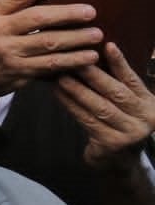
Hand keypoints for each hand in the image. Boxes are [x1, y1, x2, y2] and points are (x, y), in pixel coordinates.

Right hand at [0, 0, 100, 97]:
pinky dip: (72, 60)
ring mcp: (8, 53)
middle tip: (90, 11)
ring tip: (96, 34)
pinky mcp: (18, 72)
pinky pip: (51, 65)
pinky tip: (89, 57)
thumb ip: (12, 10)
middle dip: (68, 13)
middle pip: (38, 18)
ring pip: (48, 42)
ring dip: (76, 38)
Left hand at [55, 43, 154, 173]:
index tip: (108, 45)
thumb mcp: (127, 103)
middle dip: (93, 75)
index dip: (120, 63)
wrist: (120, 158)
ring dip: (77, 90)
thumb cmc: (119, 121)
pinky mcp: (111, 143)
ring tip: (61, 76)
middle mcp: (145, 118)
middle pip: (116, 92)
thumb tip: (92, 52)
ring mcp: (130, 133)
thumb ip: (117, 82)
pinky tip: (59, 94)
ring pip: (99, 107)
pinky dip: (71, 105)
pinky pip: (87, 120)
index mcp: (150, 104)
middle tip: (74, 60)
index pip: (133, 80)